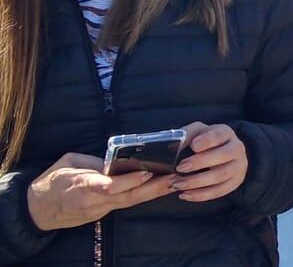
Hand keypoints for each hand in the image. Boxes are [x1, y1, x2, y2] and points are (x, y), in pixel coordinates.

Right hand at [26, 152, 175, 230]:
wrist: (37, 209)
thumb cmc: (51, 181)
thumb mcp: (68, 163)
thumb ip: (93, 161)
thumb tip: (116, 159)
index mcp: (81, 186)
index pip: (108, 186)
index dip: (129, 181)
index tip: (147, 172)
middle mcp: (93, 200)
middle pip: (127, 196)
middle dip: (153, 188)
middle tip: (176, 178)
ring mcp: (99, 209)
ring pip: (130, 202)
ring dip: (154, 192)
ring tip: (176, 181)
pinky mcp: (103, 213)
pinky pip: (126, 203)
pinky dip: (144, 196)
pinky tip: (160, 188)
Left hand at [172, 122, 248, 202]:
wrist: (217, 153)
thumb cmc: (202, 142)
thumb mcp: (194, 133)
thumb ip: (185, 136)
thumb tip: (172, 147)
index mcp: (225, 133)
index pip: (219, 135)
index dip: (207, 141)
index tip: (193, 146)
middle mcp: (237, 148)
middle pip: (223, 155)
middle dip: (200, 162)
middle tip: (180, 168)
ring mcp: (239, 166)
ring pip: (221, 175)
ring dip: (197, 182)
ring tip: (178, 184)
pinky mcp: (235, 182)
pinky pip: (219, 191)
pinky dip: (201, 195)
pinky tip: (185, 194)